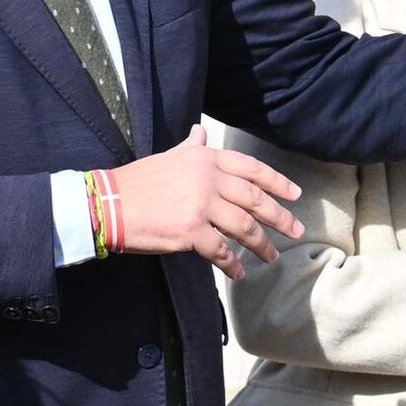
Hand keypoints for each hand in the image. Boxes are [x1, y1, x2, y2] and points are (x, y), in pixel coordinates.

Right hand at [103, 138, 302, 273]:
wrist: (109, 204)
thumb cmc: (137, 182)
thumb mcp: (168, 157)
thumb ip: (191, 148)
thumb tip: (200, 133)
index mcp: (204, 158)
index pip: (251, 169)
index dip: (277, 182)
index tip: (295, 195)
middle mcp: (207, 178)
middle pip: (255, 199)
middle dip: (279, 216)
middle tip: (296, 230)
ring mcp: (201, 205)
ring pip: (244, 227)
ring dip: (261, 245)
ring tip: (272, 257)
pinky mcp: (191, 231)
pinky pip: (221, 251)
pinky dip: (233, 264)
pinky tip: (239, 272)